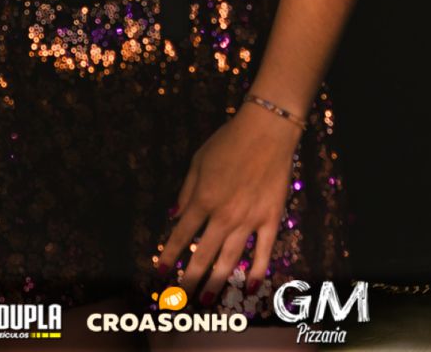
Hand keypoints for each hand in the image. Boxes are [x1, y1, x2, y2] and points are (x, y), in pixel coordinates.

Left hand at [156, 102, 303, 302]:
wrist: (266, 131)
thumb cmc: (228, 141)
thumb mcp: (198, 160)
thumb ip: (186, 190)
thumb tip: (175, 215)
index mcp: (203, 199)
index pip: (181, 235)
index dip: (169, 256)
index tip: (160, 273)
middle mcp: (224, 215)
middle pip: (203, 255)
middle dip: (189, 279)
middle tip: (180, 299)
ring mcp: (249, 220)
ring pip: (230, 260)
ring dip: (216, 282)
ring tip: (206, 300)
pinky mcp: (270, 219)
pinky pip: (263, 252)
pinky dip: (257, 271)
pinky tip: (251, 287)